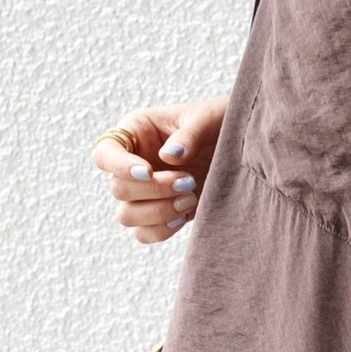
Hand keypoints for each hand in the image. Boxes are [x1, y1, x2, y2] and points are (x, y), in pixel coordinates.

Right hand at [90, 96, 228, 243]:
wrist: (245, 145)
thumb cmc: (221, 121)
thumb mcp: (209, 118)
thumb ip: (189, 134)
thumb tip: (169, 157)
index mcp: (136, 133)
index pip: (105, 153)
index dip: (119, 166)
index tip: (148, 172)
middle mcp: (134, 163)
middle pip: (118, 189)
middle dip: (153, 190)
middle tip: (189, 180)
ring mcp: (146, 191)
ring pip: (127, 215)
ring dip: (158, 212)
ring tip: (191, 198)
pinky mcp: (162, 212)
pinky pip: (144, 233)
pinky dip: (161, 230)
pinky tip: (184, 215)